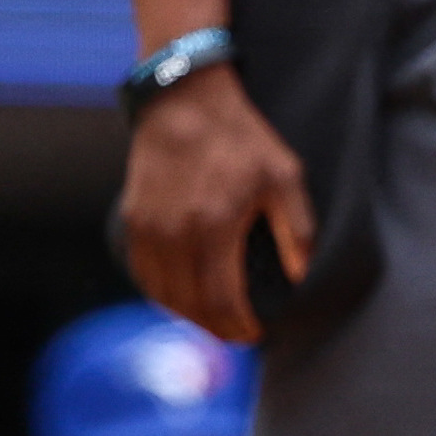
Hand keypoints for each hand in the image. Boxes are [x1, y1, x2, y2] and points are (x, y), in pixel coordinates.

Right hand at [120, 65, 310, 345]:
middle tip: (237, 335)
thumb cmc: (240, 138)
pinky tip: (183, 297)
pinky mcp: (133, 221)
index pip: (222, 301)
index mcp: (214, 226)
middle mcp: (175, 234)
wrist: (184, 101)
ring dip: (189, 316)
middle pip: (191, 306)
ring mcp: (149, 229)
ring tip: (214, 321)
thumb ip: (297, 229)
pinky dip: (163, 295)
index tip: (256, 334)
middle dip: (217, 329)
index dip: (239, 327)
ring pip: (164, 296)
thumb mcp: (283, 176)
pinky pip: (144, 275)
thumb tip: (302, 277)